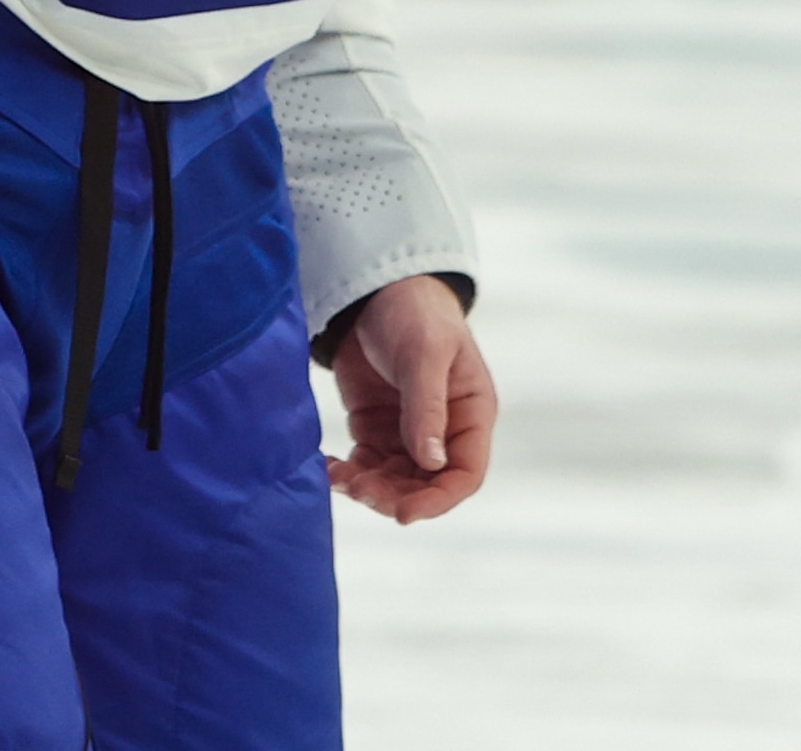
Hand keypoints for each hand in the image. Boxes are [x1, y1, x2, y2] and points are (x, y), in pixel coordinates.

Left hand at [329, 274, 494, 522]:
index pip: (464, 473)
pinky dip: (351, 471)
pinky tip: (329, 469)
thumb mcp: (425, 355)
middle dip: (395, 495)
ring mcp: (408, 429)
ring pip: (395, 479)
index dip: (438, 500)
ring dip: (370, 487)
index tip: (404, 514)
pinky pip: (368, 462)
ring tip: (339, 480)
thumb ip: (427, 407)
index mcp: (471, 415)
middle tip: (359, 491)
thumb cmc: (415, 313)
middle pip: (426, 483)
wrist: (375, 286)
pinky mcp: (376, 424)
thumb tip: (431, 463)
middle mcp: (444, 429)